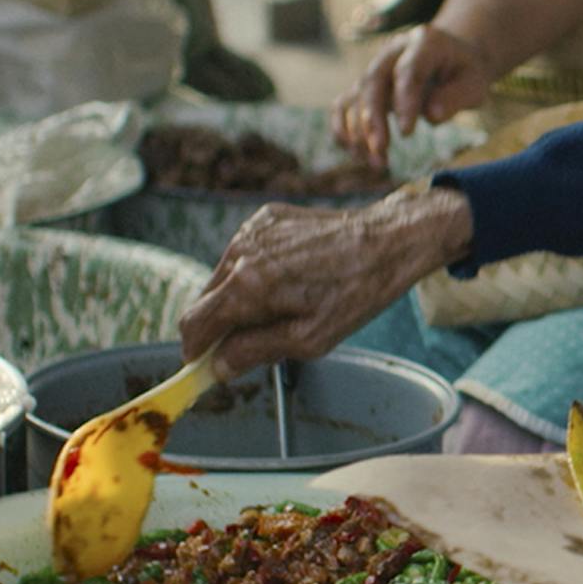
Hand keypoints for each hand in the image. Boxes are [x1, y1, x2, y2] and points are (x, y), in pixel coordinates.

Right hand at [179, 188, 474, 372]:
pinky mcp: (266, 217)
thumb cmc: (355, 292)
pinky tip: (292, 277)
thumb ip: (255, 352)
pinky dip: (255, 270)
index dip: (195, 350)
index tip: (205, 365)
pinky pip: (245, 253)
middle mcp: (240, 252)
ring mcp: (252, 230)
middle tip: (257, 342)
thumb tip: (219, 366)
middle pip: (206, 300)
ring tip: (285, 305)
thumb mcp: (309, 339)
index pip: (194, 324)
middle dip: (222, 326)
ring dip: (239, 297)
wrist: (389, 239)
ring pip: (224, 276)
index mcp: (246, 286)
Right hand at [331, 25, 491, 165]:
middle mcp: (393, 51)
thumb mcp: (474, 83)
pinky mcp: (365, 86)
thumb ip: (456, 97)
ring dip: (359, 131)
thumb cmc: (464, 73)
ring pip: (356, 95)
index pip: (408, 70)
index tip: (406, 133)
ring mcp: (375, 67)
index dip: (404, 101)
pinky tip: (356, 154)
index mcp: (424, 42)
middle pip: (373, 82)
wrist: (452, 59)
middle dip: (373, 119)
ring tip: (376, 162)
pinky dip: (344, 129)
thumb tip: (431, 116)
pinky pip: (344, 105)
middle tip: (381, 150)